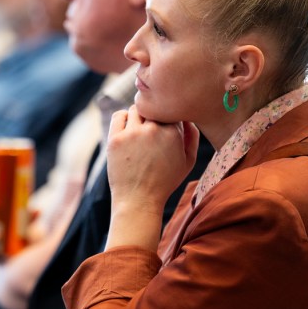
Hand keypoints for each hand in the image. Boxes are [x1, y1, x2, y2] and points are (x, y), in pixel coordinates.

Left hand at [105, 105, 198, 249]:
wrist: (138, 200)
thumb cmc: (165, 182)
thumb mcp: (188, 162)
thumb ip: (192, 137)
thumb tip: (188, 118)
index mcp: (172, 133)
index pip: (170, 110)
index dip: (168, 118)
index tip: (165, 128)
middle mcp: (152, 130)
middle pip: (154, 108)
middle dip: (155, 117)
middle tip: (152, 131)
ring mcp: (132, 134)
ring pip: (136, 109)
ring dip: (139, 117)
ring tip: (140, 132)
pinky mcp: (115, 139)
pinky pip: (119, 116)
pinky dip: (124, 119)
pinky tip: (127, 130)